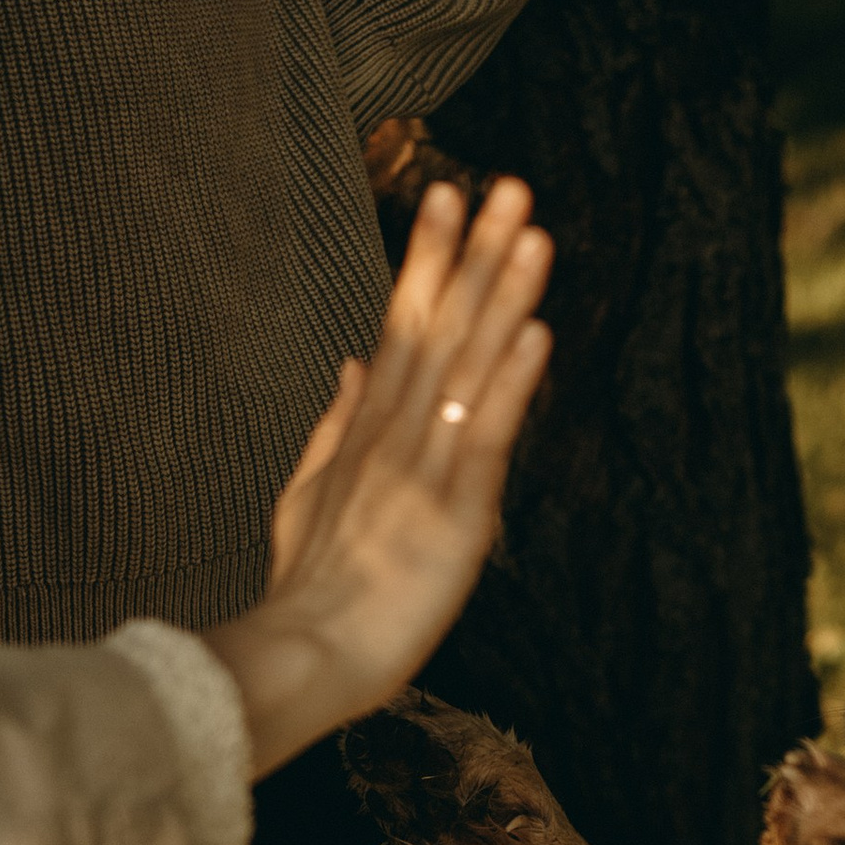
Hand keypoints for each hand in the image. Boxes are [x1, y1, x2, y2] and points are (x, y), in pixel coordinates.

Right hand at [202, 175, 552, 780]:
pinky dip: (513, 383)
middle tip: (510, 186)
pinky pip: (486, 435)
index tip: (450, 194)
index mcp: (366, 428)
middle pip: (440, 328)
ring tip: (535, 234)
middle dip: (475, 255)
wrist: (306, 658)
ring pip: (469, 367)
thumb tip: (355, 362)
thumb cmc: (311, 588)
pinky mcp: (451, 512)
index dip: (429, 259)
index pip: (404, 326)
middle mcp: (394, 433)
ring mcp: (422, 467)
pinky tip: (538, 332)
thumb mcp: (310, 493)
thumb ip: (334, 423)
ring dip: (504, 298)